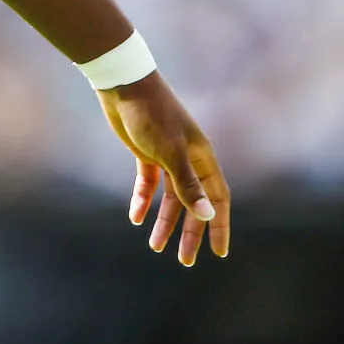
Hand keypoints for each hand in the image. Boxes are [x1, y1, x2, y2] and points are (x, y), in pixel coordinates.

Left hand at [101, 74, 229, 265]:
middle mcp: (189, 159)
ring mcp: (167, 156)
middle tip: (183, 260)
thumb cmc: (151, 115)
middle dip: (189, 232)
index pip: (218, 199)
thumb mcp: (171, 153)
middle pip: (193, 203)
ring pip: (169, 197)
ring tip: (155, 246)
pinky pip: (148, 183)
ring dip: (163, 221)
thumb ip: (188, 185)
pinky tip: (135, 217)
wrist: (123, 84)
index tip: (219, 253)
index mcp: (203, 158)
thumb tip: (208, 215)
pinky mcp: (145, 152)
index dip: (220, 226)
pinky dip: (142, 200)